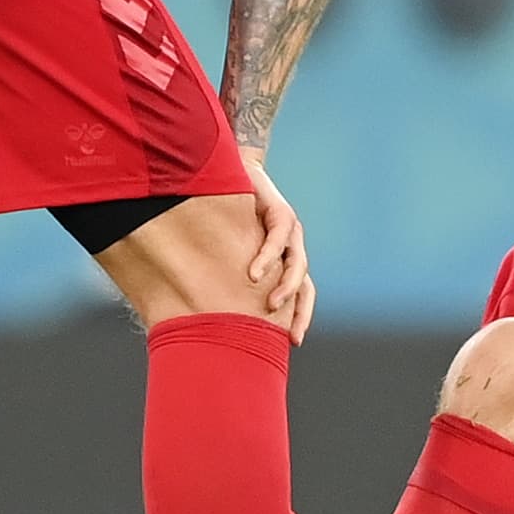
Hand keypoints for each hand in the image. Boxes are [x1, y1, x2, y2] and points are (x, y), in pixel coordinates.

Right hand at [241, 147, 315, 341]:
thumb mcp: (230, 250)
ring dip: (286, 287)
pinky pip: (279, 237)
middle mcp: (291, 247)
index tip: (292, 342)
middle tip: (288, 334)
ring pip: (297, 264)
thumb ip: (229, 274)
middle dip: (299, 310)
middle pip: (305, 284)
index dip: (299, 316)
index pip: (301, 293)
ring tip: (271, 305)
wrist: (230, 172)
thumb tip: (207, 308)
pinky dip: (267, 257)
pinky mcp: (280, 211)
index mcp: (284, 259)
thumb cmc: (226, 215)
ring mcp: (289, 230)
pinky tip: (253, 274)